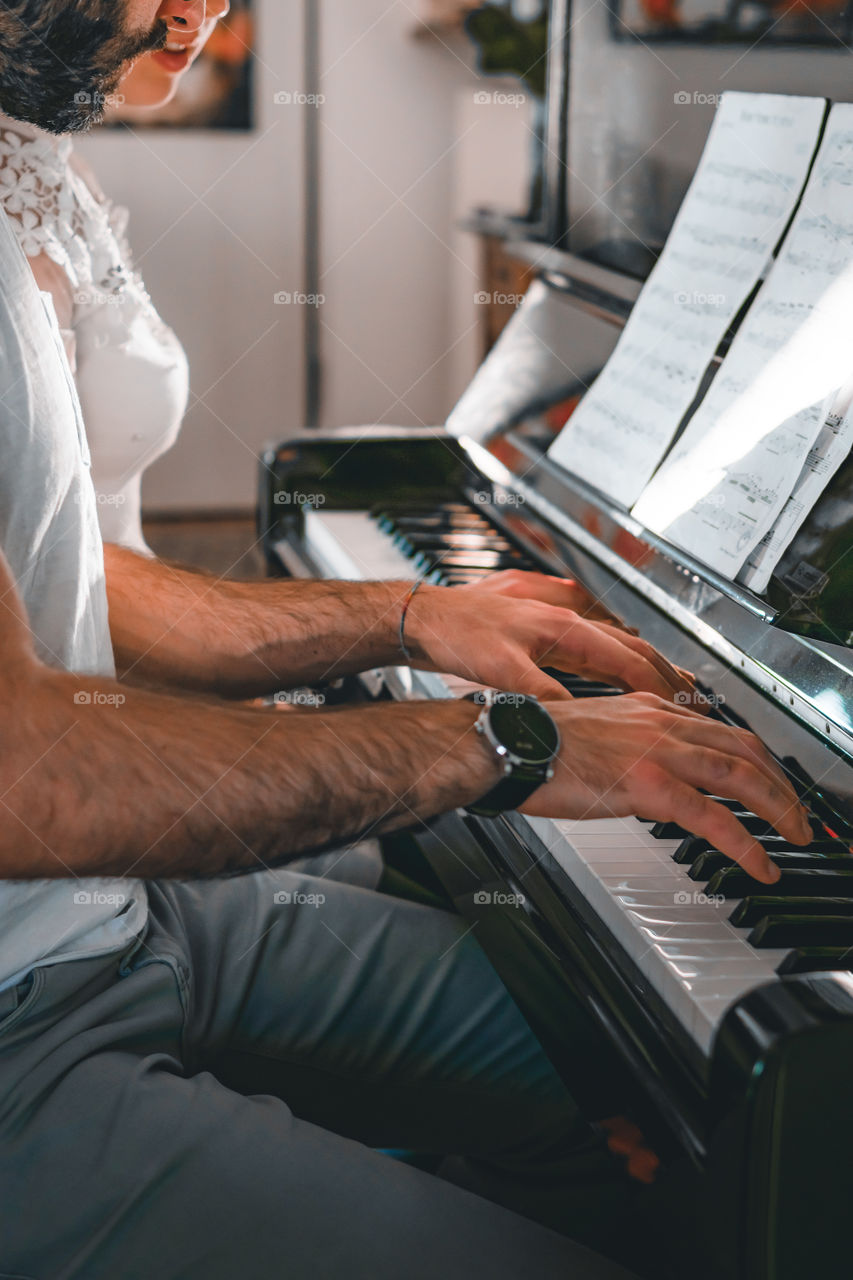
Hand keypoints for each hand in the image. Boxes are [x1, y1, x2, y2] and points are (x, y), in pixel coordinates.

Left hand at [407, 571, 694, 703]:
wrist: (426, 613)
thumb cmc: (458, 634)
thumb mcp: (501, 670)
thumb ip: (540, 694)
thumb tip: (572, 718)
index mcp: (563, 629)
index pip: (626, 660)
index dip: (658, 686)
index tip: (682, 706)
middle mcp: (566, 618)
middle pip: (630, 647)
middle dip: (665, 672)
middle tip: (694, 695)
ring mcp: (556, 619)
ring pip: (614, 641)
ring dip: (644, 662)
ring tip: (669, 680)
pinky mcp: (543, 625)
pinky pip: (594, 637)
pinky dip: (616, 653)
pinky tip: (616, 660)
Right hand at [522, 693, 811, 883]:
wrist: (510, 744)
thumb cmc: (536, 744)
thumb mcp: (594, 733)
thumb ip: (629, 747)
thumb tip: (644, 774)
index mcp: (649, 710)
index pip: (721, 729)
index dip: (757, 756)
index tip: (771, 778)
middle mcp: (662, 723)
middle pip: (745, 749)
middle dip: (783, 784)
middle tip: (799, 813)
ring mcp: (659, 752)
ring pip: (743, 778)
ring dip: (780, 810)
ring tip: (797, 837)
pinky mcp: (650, 786)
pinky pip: (714, 819)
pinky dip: (748, 844)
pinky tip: (762, 864)